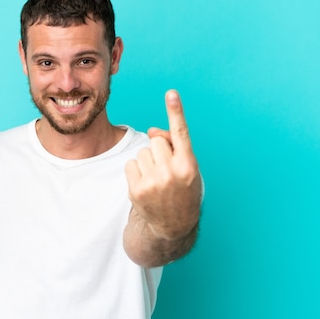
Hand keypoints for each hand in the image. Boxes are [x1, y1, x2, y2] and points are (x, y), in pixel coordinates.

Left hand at [125, 90, 201, 240]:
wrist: (173, 225)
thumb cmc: (182, 190)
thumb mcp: (187, 168)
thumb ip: (174, 146)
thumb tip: (152, 130)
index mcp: (189, 165)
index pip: (181, 133)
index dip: (176, 111)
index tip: (171, 93)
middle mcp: (172, 172)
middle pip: (156, 141)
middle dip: (159, 151)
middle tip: (166, 169)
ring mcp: (153, 182)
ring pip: (142, 152)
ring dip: (147, 161)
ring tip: (157, 179)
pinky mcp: (137, 190)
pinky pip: (130, 164)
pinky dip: (136, 171)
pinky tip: (146, 185)